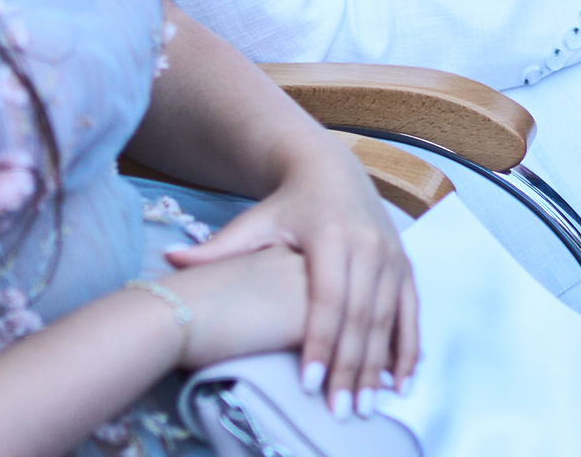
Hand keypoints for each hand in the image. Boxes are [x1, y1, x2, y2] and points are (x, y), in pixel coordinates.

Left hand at [165, 142, 416, 412]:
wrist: (331, 169)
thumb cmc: (287, 205)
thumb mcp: (253, 222)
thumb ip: (216, 248)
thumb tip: (169, 259)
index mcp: (329, 235)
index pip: (327, 299)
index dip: (319, 342)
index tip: (308, 384)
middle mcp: (367, 244)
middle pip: (360, 316)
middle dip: (350, 367)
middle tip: (340, 412)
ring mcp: (391, 255)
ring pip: (387, 319)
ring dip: (378, 366)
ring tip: (366, 407)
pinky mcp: (404, 264)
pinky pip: (410, 311)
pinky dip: (408, 348)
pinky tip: (400, 382)